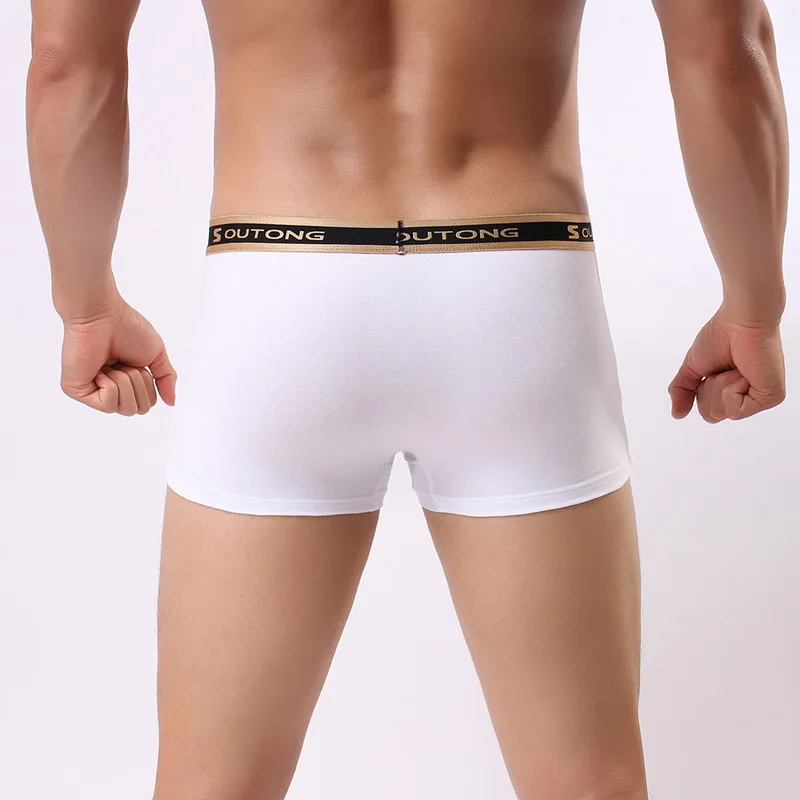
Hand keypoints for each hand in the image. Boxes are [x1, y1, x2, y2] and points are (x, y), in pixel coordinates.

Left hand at [60, 300, 177, 414]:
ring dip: (126, 382)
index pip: (146, 404)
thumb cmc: (126, 327)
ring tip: (113, 364)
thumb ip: (166, 378)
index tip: (136, 362)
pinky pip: (106, 404)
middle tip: (125, 363)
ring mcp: (91, 391)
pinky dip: (110, 385)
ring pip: (124, 408)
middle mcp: (108, 389)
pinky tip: (100, 369)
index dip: (148, 383)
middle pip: (138, 409)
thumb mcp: (156, 355)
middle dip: (139, 383)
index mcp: (126, 382)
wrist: (103, 314)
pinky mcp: (76, 391)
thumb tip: (171, 402)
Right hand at [668, 307, 785, 422]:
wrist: (740, 320)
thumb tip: (676, 414)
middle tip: (723, 368)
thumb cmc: (721, 336)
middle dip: (709, 389)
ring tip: (735, 367)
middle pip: (712, 415)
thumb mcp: (693, 368)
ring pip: (722, 413)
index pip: (707, 412)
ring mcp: (761, 398)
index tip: (713, 368)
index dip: (701, 391)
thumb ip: (682, 391)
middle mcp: (748, 396)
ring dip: (720, 385)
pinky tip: (743, 372)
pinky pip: (736, 411)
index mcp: (732, 391)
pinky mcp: (771, 397)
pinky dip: (731, 389)